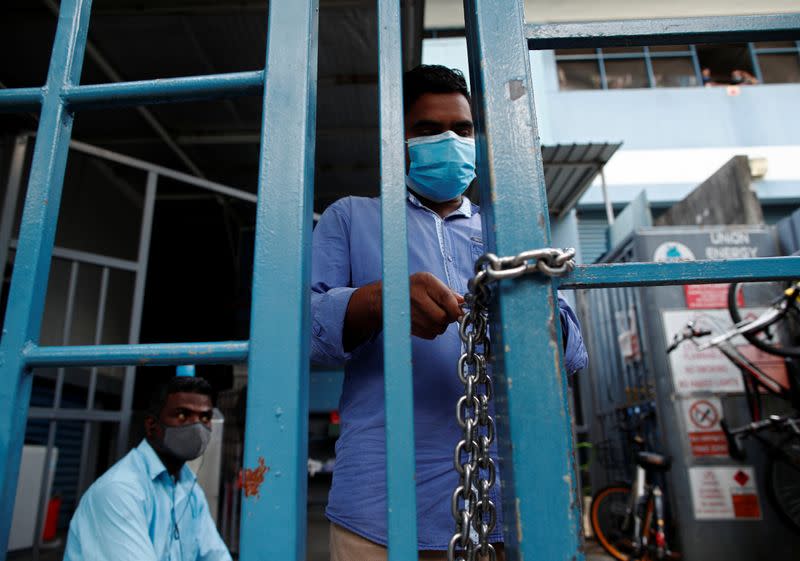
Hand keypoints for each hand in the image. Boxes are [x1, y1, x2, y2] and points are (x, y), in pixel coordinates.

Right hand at [343, 272, 463, 349]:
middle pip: (443, 317)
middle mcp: (416, 297)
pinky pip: (432, 335)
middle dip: (449, 317)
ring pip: (439, 328)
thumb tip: (462, 302)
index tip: (460, 311)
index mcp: (424, 281)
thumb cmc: (412, 288)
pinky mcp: (410, 327)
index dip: (456, 307)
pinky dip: (433, 330)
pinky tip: (425, 320)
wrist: (385, 299)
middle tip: (445, 312)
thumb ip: (447, 292)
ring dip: (441, 324)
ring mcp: (411, 314)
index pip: (446, 298)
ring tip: (433, 314)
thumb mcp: (429, 282)